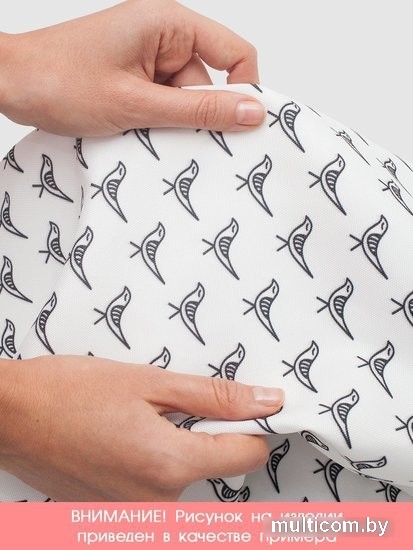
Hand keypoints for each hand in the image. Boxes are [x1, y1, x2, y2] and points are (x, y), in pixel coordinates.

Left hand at [0, 0, 264, 136]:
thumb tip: (251, 112)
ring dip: (171, 124)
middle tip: (174, 140)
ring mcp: (147, 57)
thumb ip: (198, 110)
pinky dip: (156, 123)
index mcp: (169, 23)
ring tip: (141, 134)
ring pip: (183, 99)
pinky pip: (162, 103)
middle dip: (196, 117)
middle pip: (207, 83)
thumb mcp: (138, 103)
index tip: (240, 127)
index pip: (234, 52)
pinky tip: (136, 133)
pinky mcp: (134, 77)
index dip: (243, 89)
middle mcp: (162, 36)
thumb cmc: (60, 81)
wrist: (11, 83)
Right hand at [0, 355, 283, 500]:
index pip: (248, 454)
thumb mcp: (149, 382)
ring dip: (179, 445)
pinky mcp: (116, 516)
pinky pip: (156, 488)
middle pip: (216, 466)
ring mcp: (134, 516)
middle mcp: (157, 505)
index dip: (254, 424)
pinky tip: (125, 436)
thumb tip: (268, 401)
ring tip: (140, 416)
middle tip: (172, 401)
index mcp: (169, 466)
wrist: (10, 416)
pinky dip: (154, 461)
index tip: (248, 402)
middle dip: (208, 433)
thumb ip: (215, 397)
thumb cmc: (71, 391)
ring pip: (186, 477)